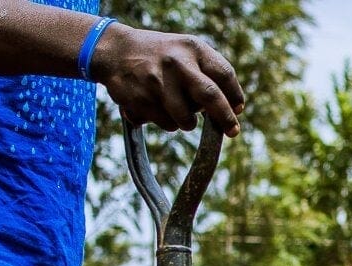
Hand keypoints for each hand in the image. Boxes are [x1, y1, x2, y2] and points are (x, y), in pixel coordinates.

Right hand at [89, 25, 243, 135]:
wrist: (114, 50)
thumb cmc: (162, 57)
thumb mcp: (186, 52)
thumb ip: (210, 74)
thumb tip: (235, 109)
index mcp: (191, 48)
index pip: (224, 74)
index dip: (234, 96)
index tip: (238, 110)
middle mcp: (175, 62)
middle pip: (210, 95)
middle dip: (224, 118)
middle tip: (232, 131)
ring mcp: (155, 81)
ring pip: (186, 120)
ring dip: (186, 121)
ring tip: (174, 105)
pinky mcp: (139, 99)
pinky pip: (166, 124)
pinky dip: (164, 121)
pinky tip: (153, 103)